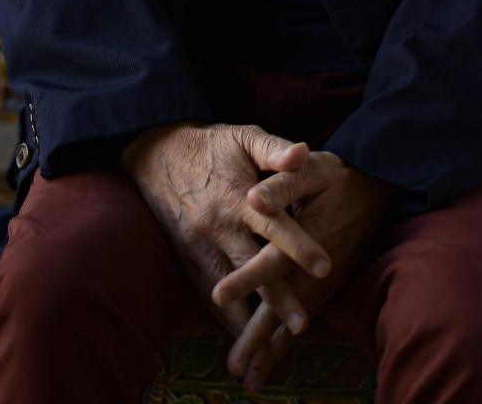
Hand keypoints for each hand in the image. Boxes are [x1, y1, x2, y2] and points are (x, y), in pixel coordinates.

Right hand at [120, 121, 330, 337]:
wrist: (156, 153)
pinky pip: (207, 290)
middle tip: (302, 324)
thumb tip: (306, 152)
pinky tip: (241, 335)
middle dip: (278, 298)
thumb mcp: (243, 135)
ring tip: (269, 346)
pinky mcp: (186, 256)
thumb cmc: (211, 144)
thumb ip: (275, 148)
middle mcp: (220, 225)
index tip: (325, 267)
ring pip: (229, 287)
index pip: (275, 226)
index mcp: (239, 197)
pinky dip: (224, 314)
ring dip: (249, 316)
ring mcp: (200, 244)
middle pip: (254, 267)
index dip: (300, 247)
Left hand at [212, 151, 394, 390]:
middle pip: (280, 305)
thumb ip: (282, 183)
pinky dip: (284, 345)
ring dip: (269, 350)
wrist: (377, 190)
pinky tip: (267, 366)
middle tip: (233, 365)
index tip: (217, 295)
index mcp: (305, 237)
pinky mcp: (324, 289)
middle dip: (256, 336)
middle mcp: (314, 269)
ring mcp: (322, 283)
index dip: (245, 279)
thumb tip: (253, 197)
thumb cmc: (338, 178)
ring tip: (247, 379)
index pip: (270, 262)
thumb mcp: (312, 169)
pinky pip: (302, 319)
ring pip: (291, 321)